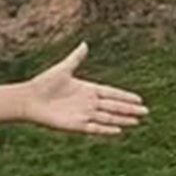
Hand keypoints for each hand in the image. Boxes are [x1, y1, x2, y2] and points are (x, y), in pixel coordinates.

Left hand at [14, 41, 149, 137]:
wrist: (29, 99)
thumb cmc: (44, 83)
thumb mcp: (63, 68)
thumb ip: (76, 58)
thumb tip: (85, 44)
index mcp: (87, 89)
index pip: (111, 93)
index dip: (125, 96)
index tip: (139, 99)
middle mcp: (88, 103)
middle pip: (114, 107)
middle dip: (130, 110)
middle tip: (146, 113)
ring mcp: (82, 114)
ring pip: (108, 118)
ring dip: (122, 120)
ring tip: (137, 122)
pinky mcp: (75, 125)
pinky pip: (94, 128)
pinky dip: (106, 129)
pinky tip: (118, 131)